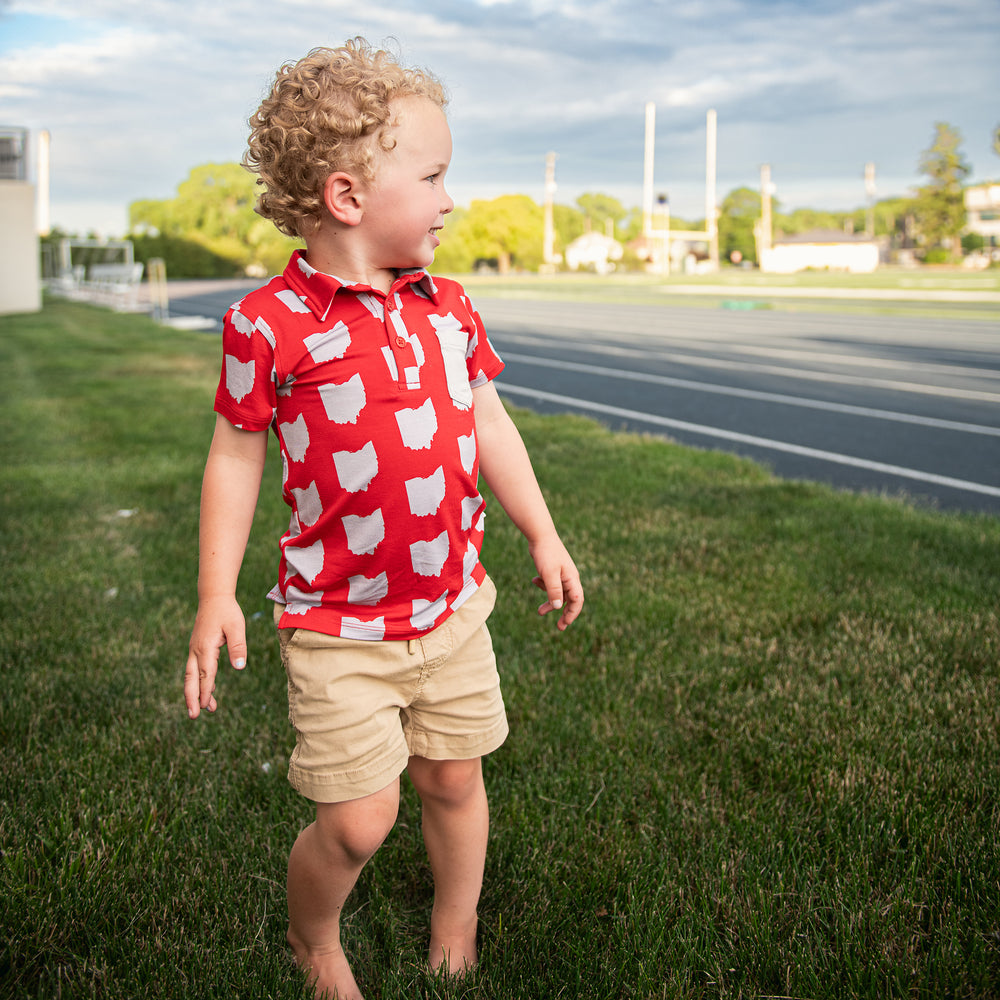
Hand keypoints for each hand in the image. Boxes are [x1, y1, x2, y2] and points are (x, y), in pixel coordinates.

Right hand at [184, 595, 247, 718]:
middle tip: (193, 716)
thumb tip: (239, 667)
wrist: (213, 597)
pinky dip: (198, 681)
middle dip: (192, 698)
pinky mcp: (197, 648)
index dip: (205, 690)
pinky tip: (207, 690)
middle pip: (191, 678)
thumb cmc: (227, 612)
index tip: (206, 706)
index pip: (205, 673)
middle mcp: (196, 650)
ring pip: (191, 675)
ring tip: (201, 710)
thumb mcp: (236, 627)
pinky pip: (195, 669)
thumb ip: (237, 647)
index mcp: (205, 647)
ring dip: (194, 692)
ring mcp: (194, 649)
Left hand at [529, 535, 583, 630]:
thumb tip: (558, 607)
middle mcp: (569, 578)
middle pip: (570, 600)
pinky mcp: (552, 570)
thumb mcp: (549, 574)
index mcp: (572, 579)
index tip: (564, 624)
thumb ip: (554, 590)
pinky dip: (543, 586)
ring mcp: (561, 574)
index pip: (577, 600)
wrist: (540, 535)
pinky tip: (534, 580)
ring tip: (539, 612)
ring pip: (558, 593)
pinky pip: (550, 584)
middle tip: (560, 627)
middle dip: (564, 614)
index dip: (572, 614)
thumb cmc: (546, 553)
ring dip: (550, 602)